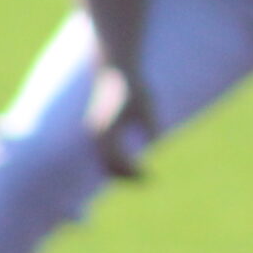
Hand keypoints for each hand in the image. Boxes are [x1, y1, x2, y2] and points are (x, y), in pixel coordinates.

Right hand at [84, 65, 157, 180]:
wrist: (114, 71)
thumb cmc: (134, 87)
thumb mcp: (147, 104)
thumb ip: (151, 123)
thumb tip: (156, 142)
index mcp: (108, 127)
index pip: (117, 158)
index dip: (132, 170)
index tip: (149, 175)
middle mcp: (98, 133)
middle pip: (108, 165)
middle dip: (127, 175)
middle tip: (148, 180)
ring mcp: (96, 133)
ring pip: (105, 162)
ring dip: (121, 173)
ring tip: (143, 177)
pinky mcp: (100, 132)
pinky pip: (106, 155)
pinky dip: (117, 165)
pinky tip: (134, 168)